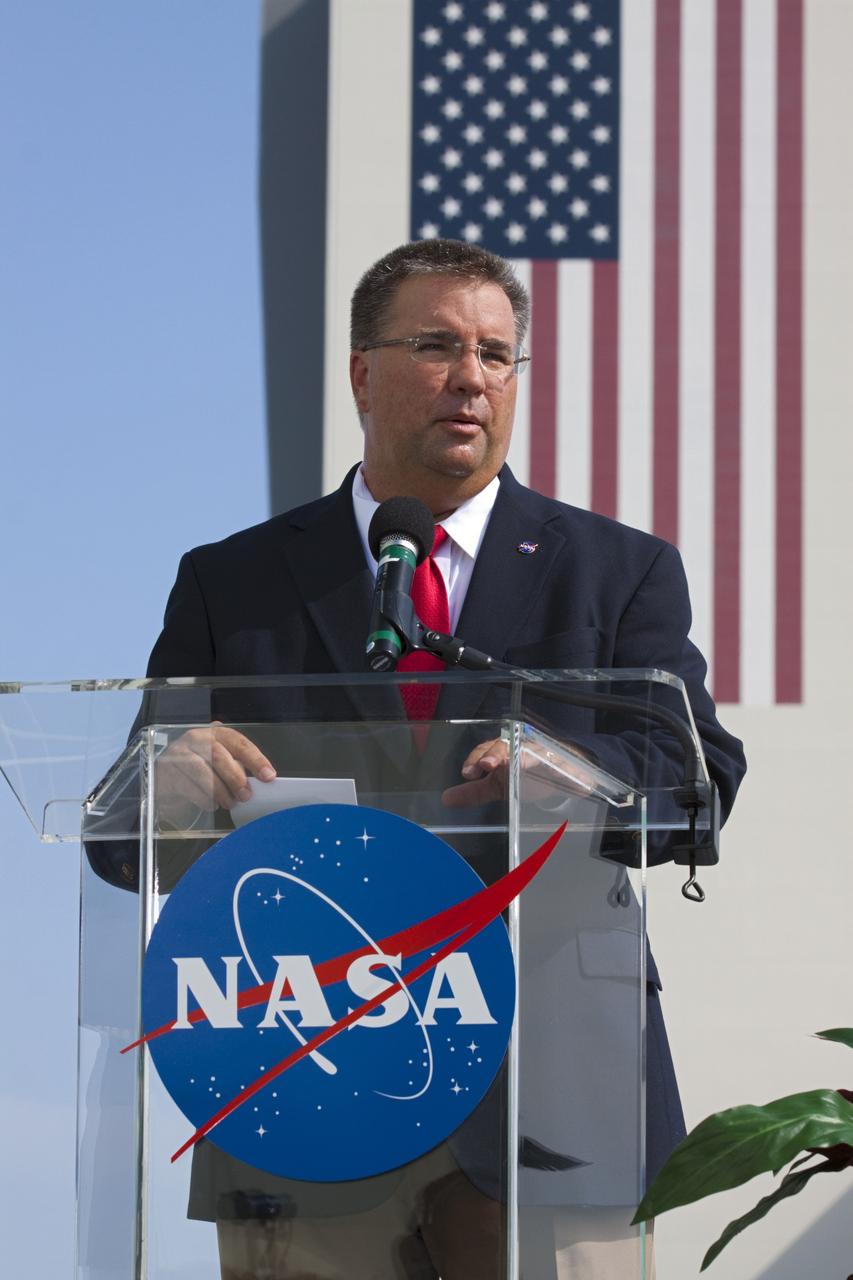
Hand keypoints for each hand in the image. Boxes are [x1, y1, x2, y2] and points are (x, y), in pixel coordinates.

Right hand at [155, 722, 274, 822]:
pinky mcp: (167, 772)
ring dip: (219, 790)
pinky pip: (187, 786)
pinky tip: (211, 804)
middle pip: (218, 755)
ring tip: (229, 803)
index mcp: (214, 733)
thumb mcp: (219, 761)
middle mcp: (195, 739)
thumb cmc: (198, 767)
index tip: (268, 775)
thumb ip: (237, 765)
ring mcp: (178, 754)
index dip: (255, 759)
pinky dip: (203, 798)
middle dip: (235, 777)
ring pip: (202, 771)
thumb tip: (260, 779)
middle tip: (245, 795)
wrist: (165, 774)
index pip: (237, 742)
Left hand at [442, 737, 599, 808]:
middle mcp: (524, 746)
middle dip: (497, 752)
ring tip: (512, 764)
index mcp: (506, 749)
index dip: (478, 757)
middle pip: (509, 744)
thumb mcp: (501, 786)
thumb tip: (447, 799)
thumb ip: (476, 791)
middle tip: (487, 765)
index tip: (468, 772)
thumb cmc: (530, 775)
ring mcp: (547, 753)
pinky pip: (566, 764)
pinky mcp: (569, 764)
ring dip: (523, 756)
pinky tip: (558, 773)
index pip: (488, 748)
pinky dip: (563, 767)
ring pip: (534, 750)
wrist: (566, 774)